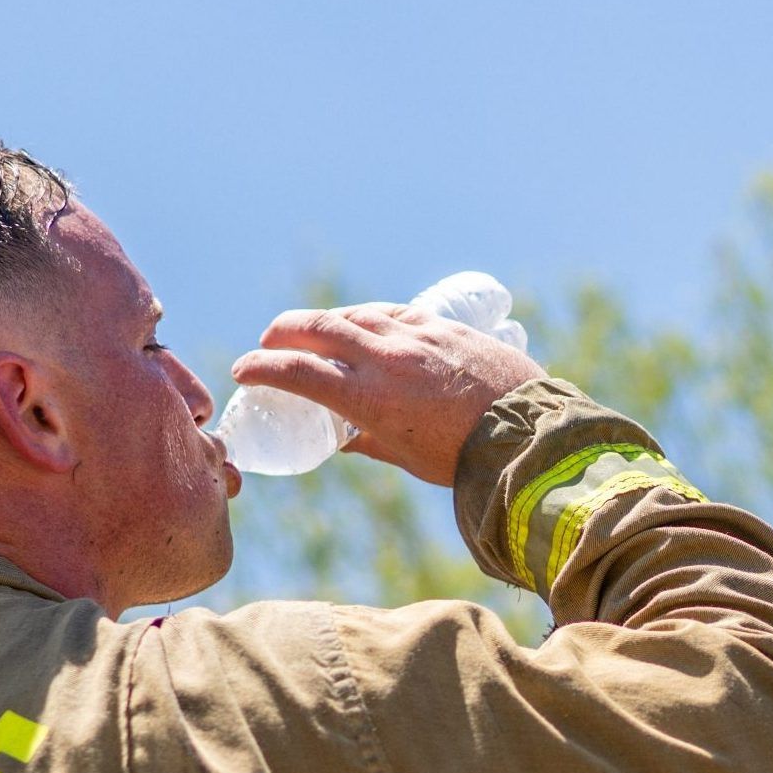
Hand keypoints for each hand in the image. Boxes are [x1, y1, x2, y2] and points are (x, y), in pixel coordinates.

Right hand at [230, 303, 543, 485]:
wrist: (528, 436)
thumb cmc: (466, 460)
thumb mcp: (408, 459)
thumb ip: (369, 443)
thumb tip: (344, 441)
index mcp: (368, 399)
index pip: (297, 372)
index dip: (262, 368)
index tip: (244, 370)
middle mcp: (385, 359)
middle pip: (318, 328)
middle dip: (284, 332)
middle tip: (270, 342)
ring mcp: (415, 337)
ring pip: (356, 314)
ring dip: (326, 321)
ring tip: (312, 330)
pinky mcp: (442, 327)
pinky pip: (393, 312)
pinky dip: (368, 316)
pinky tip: (363, 321)